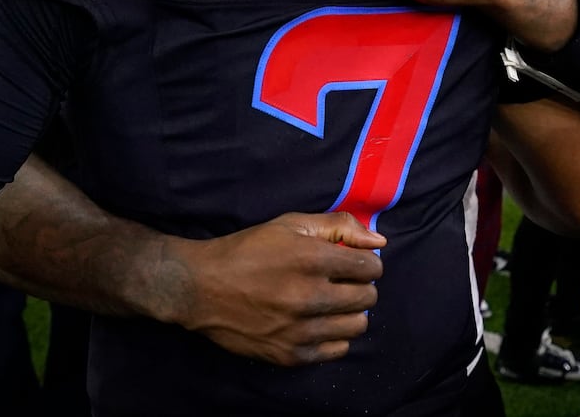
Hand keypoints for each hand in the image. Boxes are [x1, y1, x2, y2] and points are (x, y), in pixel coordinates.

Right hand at [170, 212, 384, 365]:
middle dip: (359, 285)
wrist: (200, 288)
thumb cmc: (247, 250)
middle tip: (339, 281)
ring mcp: (301, 330)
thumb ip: (338, 226)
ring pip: (357, 326)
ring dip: (349, 312)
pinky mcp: (291, 355)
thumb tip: (379, 241)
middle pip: (368, 297)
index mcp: (312, 259)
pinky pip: (337, 350)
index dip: (365, 263)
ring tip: (329, 302)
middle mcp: (310, 297)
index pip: (371, 268)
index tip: (351, 263)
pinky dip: (333, 335)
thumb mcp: (289, 224)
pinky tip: (316, 321)